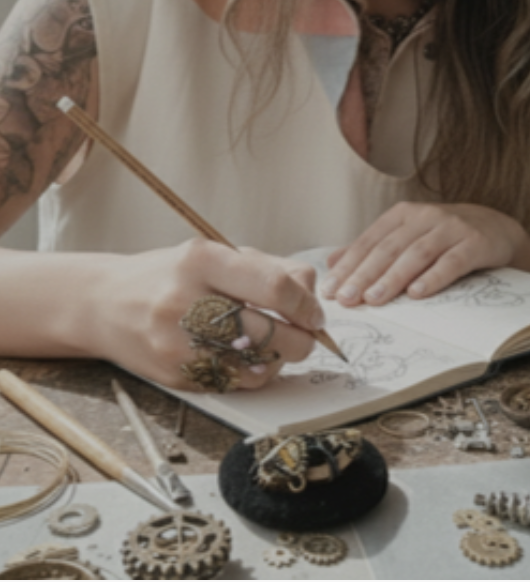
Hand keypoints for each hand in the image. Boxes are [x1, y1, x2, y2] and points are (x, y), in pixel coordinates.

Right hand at [88, 238, 322, 389]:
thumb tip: (310, 290)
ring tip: (279, 345)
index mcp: (202, 259)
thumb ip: (268, 267)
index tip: (315, 312)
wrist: (105, 304)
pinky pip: (235, 383)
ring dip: (281, 359)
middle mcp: (187, 300)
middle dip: (303, 339)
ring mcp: (177, 343)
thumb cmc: (169, 276)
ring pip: (257, 364)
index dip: (306, 305)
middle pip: (271, 331)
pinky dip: (255, 374)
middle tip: (308, 336)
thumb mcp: (215, 254)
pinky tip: (252, 358)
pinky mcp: (175, 375)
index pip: (274, 287)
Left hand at [321, 201, 526, 305]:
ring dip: (393, 278)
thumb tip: (330, 263)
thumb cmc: (444, 237)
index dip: (349, 265)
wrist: (496, 228)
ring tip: (374, 299)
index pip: (370, 241)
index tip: (331, 290)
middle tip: (347, 299)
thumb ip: (371, 249)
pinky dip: (434, 277)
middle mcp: (425, 217)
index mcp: (403, 214)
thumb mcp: (407, 237)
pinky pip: (452, 261)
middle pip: (389, 248)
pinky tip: (418, 294)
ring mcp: (451, 228)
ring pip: (416, 254)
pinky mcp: (475, 243)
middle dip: (365, 274)